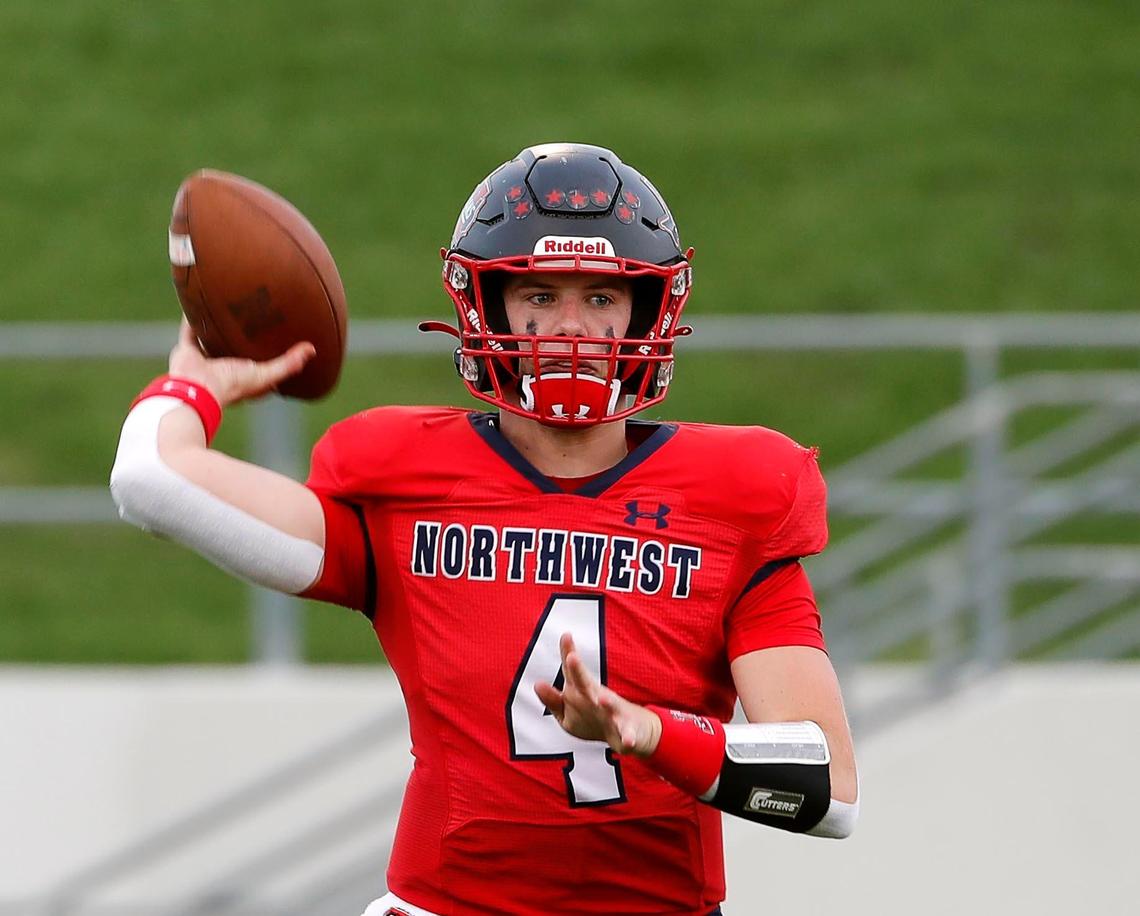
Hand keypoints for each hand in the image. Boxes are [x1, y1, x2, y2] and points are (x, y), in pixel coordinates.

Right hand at [168, 319, 314, 407]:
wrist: (196, 388)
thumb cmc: (232, 386)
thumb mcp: (266, 375)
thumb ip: (288, 364)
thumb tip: (312, 350)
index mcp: (243, 377)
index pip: (260, 366)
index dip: (270, 355)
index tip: (281, 339)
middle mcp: (224, 368)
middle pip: (235, 349)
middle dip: (242, 337)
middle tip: (254, 315)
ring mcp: (205, 360)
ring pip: (212, 340)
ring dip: (217, 328)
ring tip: (227, 307)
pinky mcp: (187, 352)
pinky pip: (189, 332)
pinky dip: (192, 319)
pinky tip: (197, 302)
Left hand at [534, 633, 662, 757]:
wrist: (632, 733)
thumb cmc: (595, 716)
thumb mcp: (570, 710)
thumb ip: (553, 699)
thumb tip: (537, 684)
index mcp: (583, 692)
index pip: (572, 672)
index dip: (568, 654)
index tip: (565, 635)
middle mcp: (599, 698)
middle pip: (587, 684)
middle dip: (580, 672)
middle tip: (571, 658)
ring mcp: (615, 714)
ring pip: (611, 707)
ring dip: (608, 704)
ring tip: (603, 700)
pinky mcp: (627, 731)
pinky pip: (628, 735)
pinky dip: (629, 738)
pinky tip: (628, 743)